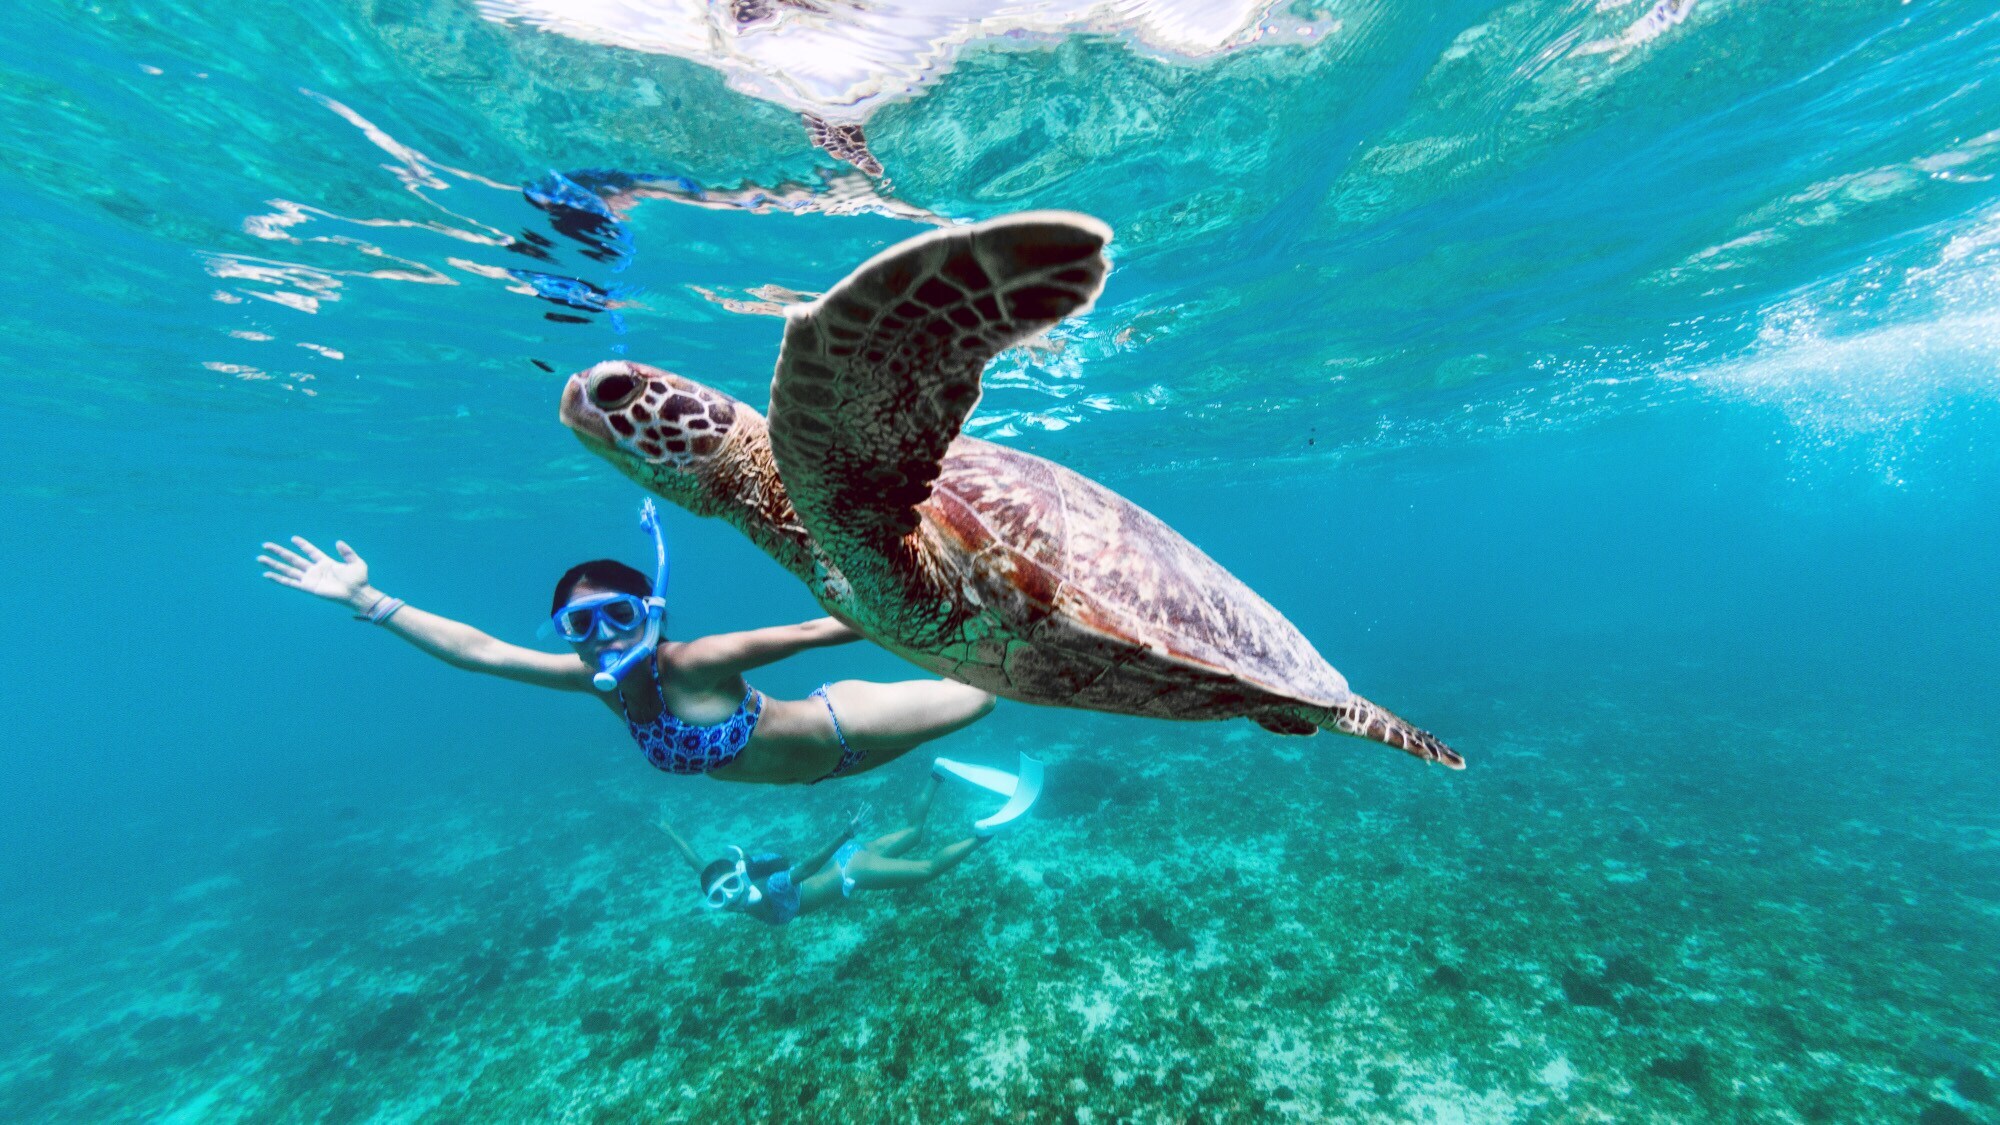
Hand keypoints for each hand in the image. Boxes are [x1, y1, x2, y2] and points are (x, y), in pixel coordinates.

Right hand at [259, 536, 376, 611]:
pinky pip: (290, 582)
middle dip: (279, 552)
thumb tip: (338, 541)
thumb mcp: (356, 562)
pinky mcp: (308, 587)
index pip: (310, 551)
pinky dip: (278, 579)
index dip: (302, 545)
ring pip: (287, 569)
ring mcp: (310, 579)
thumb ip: (347, 552)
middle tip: (265, 545)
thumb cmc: (359, 580)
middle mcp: (314, 570)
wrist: (358, 594)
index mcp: (325, 562)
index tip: (293, 538)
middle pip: (293, 559)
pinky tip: (267, 575)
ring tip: (260, 558)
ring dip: (274, 564)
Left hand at [847, 803, 872, 837]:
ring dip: (869, 815)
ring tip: (872, 812)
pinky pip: (866, 824)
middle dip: (867, 809)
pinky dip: (869, 822)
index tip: (863, 802)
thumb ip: (849, 816)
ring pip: (866, 818)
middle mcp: (859, 819)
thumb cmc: (848, 828)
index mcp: (857, 818)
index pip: (860, 810)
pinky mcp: (862, 827)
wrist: (849, 833)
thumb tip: (847, 811)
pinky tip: (871, 821)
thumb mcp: (848, 822)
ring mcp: (861, 823)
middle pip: (865, 813)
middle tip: (870, 805)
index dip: (862, 806)